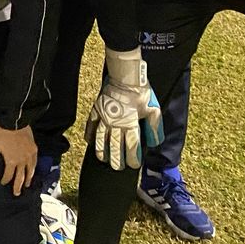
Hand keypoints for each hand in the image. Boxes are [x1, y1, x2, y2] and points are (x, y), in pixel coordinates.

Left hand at [0, 123, 37, 194]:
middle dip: (17, 187)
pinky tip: (33, 171)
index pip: (8, 176)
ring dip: (28, 180)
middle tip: (17, 194)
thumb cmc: (0, 130)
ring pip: (30, 172)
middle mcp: (22, 161)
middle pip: (20, 177)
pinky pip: (35, 163)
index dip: (5, 181)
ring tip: (27, 186)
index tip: (2, 183)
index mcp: (11, 161)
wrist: (14, 118)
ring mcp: (29, 155)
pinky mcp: (34, 149)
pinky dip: (34, 169)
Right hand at [84, 47, 161, 168]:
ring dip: (101, 151)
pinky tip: (90, 142)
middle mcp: (116, 123)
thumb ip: (154, 128)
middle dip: (116, 159)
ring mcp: (104, 117)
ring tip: (103, 159)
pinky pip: (91, 125)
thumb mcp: (153, 109)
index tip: (133, 165)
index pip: (131, 146)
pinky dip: (90, 135)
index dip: (132, 158)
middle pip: (115, 146)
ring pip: (100, 139)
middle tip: (117, 167)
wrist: (125, 76)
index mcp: (131, 124)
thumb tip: (153, 143)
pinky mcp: (96, 110)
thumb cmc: (141, 92)